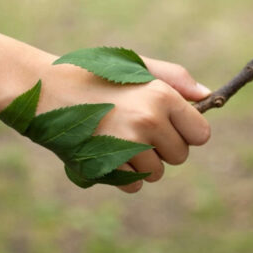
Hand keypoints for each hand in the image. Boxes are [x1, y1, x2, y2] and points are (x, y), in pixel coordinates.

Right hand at [37, 55, 210, 192]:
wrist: (45, 88)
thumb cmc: (94, 74)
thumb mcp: (136, 67)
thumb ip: (175, 79)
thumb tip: (208, 96)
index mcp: (161, 95)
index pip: (201, 134)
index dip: (186, 132)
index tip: (169, 125)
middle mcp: (149, 120)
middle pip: (180, 156)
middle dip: (163, 148)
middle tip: (135, 127)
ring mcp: (128, 145)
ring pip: (157, 173)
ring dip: (142, 163)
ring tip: (116, 137)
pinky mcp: (107, 165)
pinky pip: (133, 185)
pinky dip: (122, 175)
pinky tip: (105, 151)